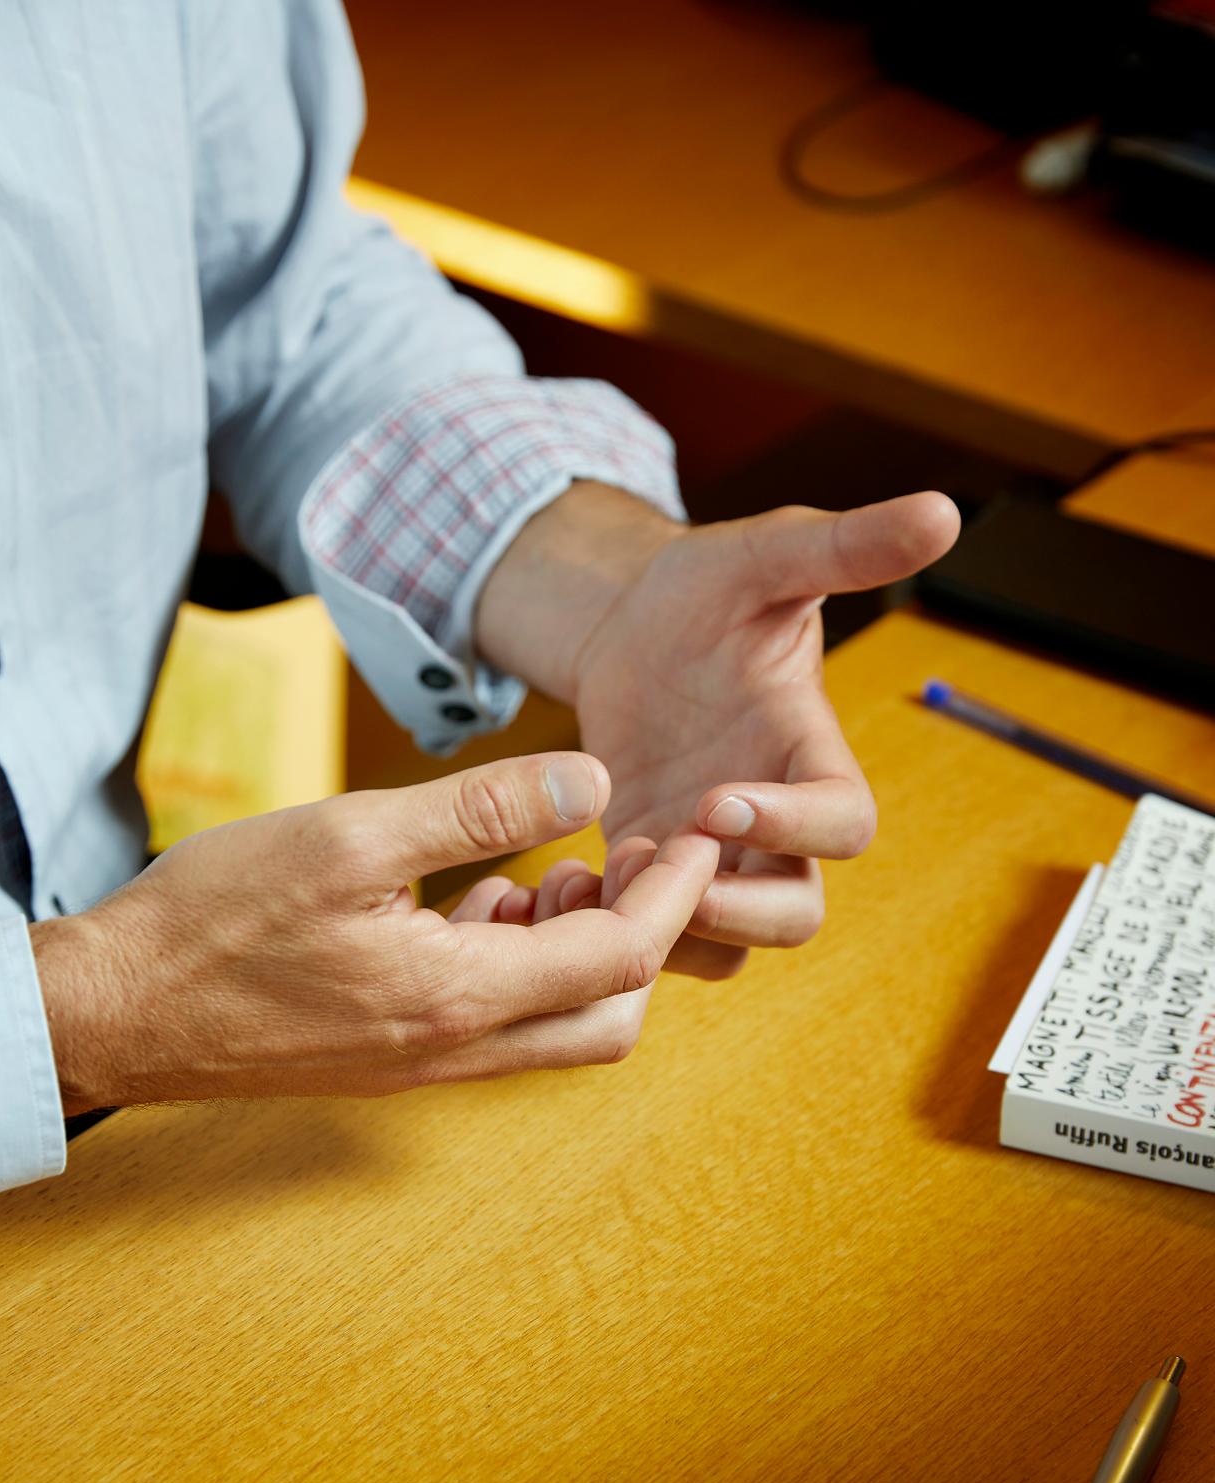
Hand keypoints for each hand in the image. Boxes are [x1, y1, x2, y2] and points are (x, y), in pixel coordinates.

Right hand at [30, 753, 719, 1110]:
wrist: (114, 1012)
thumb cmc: (215, 918)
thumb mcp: (351, 834)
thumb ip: (478, 807)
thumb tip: (588, 780)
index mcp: (458, 995)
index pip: (618, 956)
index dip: (674, 894)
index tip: (695, 834)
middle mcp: (456, 1048)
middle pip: (611, 1018)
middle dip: (642, 936)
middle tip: (620, 855)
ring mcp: (423, 1065)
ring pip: (557, 1031)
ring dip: (580, 955)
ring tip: (548, 869)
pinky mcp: (391, 1062)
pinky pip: (496, 1028)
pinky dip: (520, 968)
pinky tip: (479, 901)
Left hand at [475, 484, 959, 978]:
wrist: (626, 627)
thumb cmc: (704, 592)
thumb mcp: (765, 558)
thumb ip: (845, 547)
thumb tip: (943, 512)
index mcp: (812, 756)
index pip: (844, 825)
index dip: (793, 828)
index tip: (717, 800)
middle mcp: (773, 826)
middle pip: (793, 917)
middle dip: (733, 911)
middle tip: (655, 860)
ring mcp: (713, 861)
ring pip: (725, 949)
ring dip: (665, 932)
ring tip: (599, 870)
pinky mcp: (652, 874)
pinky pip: (653, 943)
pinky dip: (611, 931)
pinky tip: (559, 880)